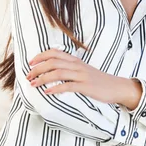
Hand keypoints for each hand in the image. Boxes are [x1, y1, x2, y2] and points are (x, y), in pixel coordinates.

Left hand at [27, 49, 141, 108]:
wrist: (117, 87)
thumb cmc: (98, 81)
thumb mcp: (83, 71)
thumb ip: (70, 69)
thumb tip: (53, 71)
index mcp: (76, 61)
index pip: (55, 53)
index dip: (40, 56)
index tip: (30, 63)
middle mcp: (77, 66)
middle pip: (53, 62)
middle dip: (38, 68)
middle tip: (28, 76)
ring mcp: (82, 76)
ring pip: (58, 72)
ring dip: (43, 78)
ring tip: (33, 84)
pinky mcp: (86, 87)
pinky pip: (68, 86)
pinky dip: (56, 88)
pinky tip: (47, 92)